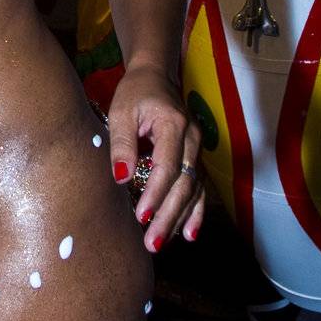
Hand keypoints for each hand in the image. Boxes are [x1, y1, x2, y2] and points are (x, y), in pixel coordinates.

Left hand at [108, 64, 204, 251]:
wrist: (156, 77)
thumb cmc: (135, 93)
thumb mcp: (121, 112)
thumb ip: (122, 144)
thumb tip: (122, 178)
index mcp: (174, 125)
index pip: (167, 165)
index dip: (155, 193)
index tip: (141, 216)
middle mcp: (192, 139)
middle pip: (184, 184)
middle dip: (168, 215)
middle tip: (152, 242)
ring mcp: (197, 150)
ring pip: (194, 190)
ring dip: (179, 219)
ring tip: (161, 243)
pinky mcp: (195, 158)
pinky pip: (200, 188)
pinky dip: (195, 212)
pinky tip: (189, 234)